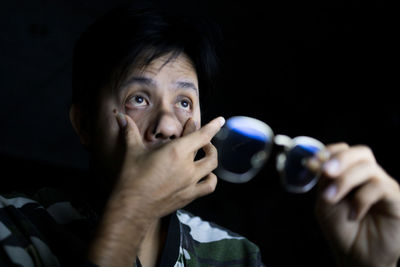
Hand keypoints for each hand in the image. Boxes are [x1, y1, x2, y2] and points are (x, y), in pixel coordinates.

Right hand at [88, 114, 223, 265]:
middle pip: (207, 148)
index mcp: (177, 151)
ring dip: (211, 156)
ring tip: (206, 153)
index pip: (202, 135)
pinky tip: (206, 175)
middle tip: (199, 136)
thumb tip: (119, 116)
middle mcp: (188, 166)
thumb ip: (129, 131)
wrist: (133, 207)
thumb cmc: (132, 178)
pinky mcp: (190, 195)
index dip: (213, 126)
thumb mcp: (132, 151)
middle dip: (206, 139)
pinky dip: (211, 178)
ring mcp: (191, 182)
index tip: (220, 120)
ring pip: (211, 166)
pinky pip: (209, 185)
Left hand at [312, 143, 399, 266]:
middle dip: (340, 159)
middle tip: (325, 171)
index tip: (311, 162)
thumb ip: (323, 181)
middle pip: (360, 152)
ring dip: (345, 181)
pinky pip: (380, 187)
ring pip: (368, 168)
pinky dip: (361, 199)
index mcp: (349, 172)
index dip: (328, 152)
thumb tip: (313, 161)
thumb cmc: (341, 228)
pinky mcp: (395, 198)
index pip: (343, 150)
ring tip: (331, 199)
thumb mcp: (325, 202)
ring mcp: (383, 185)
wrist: (356, 255)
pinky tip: (353, 215)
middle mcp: (368, 175)